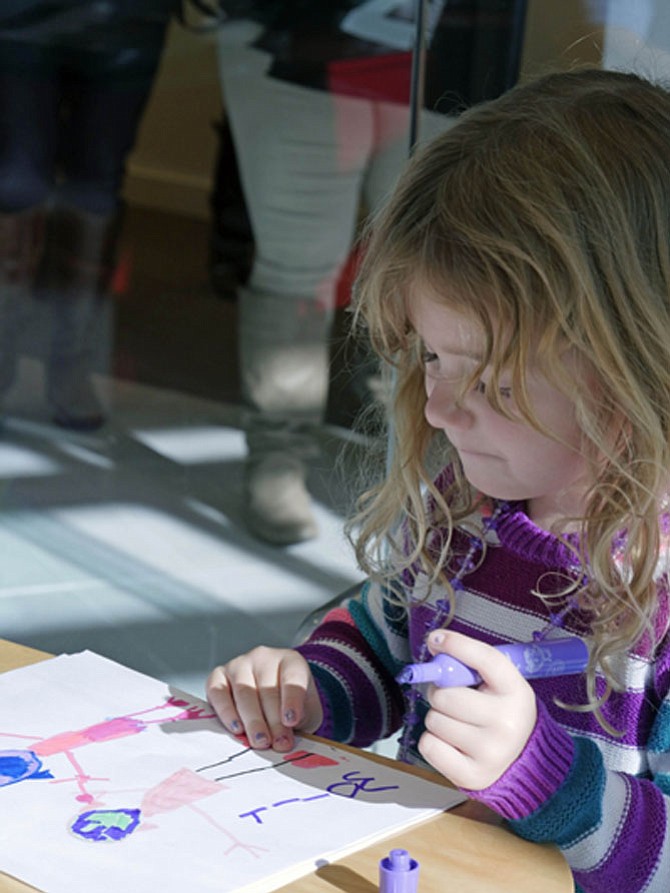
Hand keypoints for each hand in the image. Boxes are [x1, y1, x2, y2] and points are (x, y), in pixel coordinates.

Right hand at [206, 646, 322, 751]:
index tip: (291, 721)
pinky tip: (236, 728)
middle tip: (278, 744)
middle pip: (267, 689)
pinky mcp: (218, 676)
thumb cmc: (291, 704)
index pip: (293, 678)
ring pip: (244, 692)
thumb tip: (284, 738)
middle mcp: (264, 657)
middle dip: (274, 721)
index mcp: (291, 661)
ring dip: (253, 720)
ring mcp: (239, 664)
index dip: (292, 700)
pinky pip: (218, 692)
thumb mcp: (306, 710)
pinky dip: (226, 712)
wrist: (271, 697)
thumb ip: (301, 719)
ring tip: (261, 742)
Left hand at [418, 630, 536, 790]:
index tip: (435, 639)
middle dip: (440, 693)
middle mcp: (507, 723)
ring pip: (434, 720)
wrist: (525, 763)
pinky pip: (428, 745)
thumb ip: (472, 664)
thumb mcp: (500, 685)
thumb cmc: (503, 715)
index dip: (457, 645)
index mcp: (516, 692)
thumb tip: (435, 644)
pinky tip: (452, 744)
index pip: (485, 659)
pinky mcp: (472, 776)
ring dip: (438, 719)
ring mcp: (490, 752)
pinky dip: (433, 742)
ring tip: (458, 724)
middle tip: (453, 700)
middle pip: (446, 695)